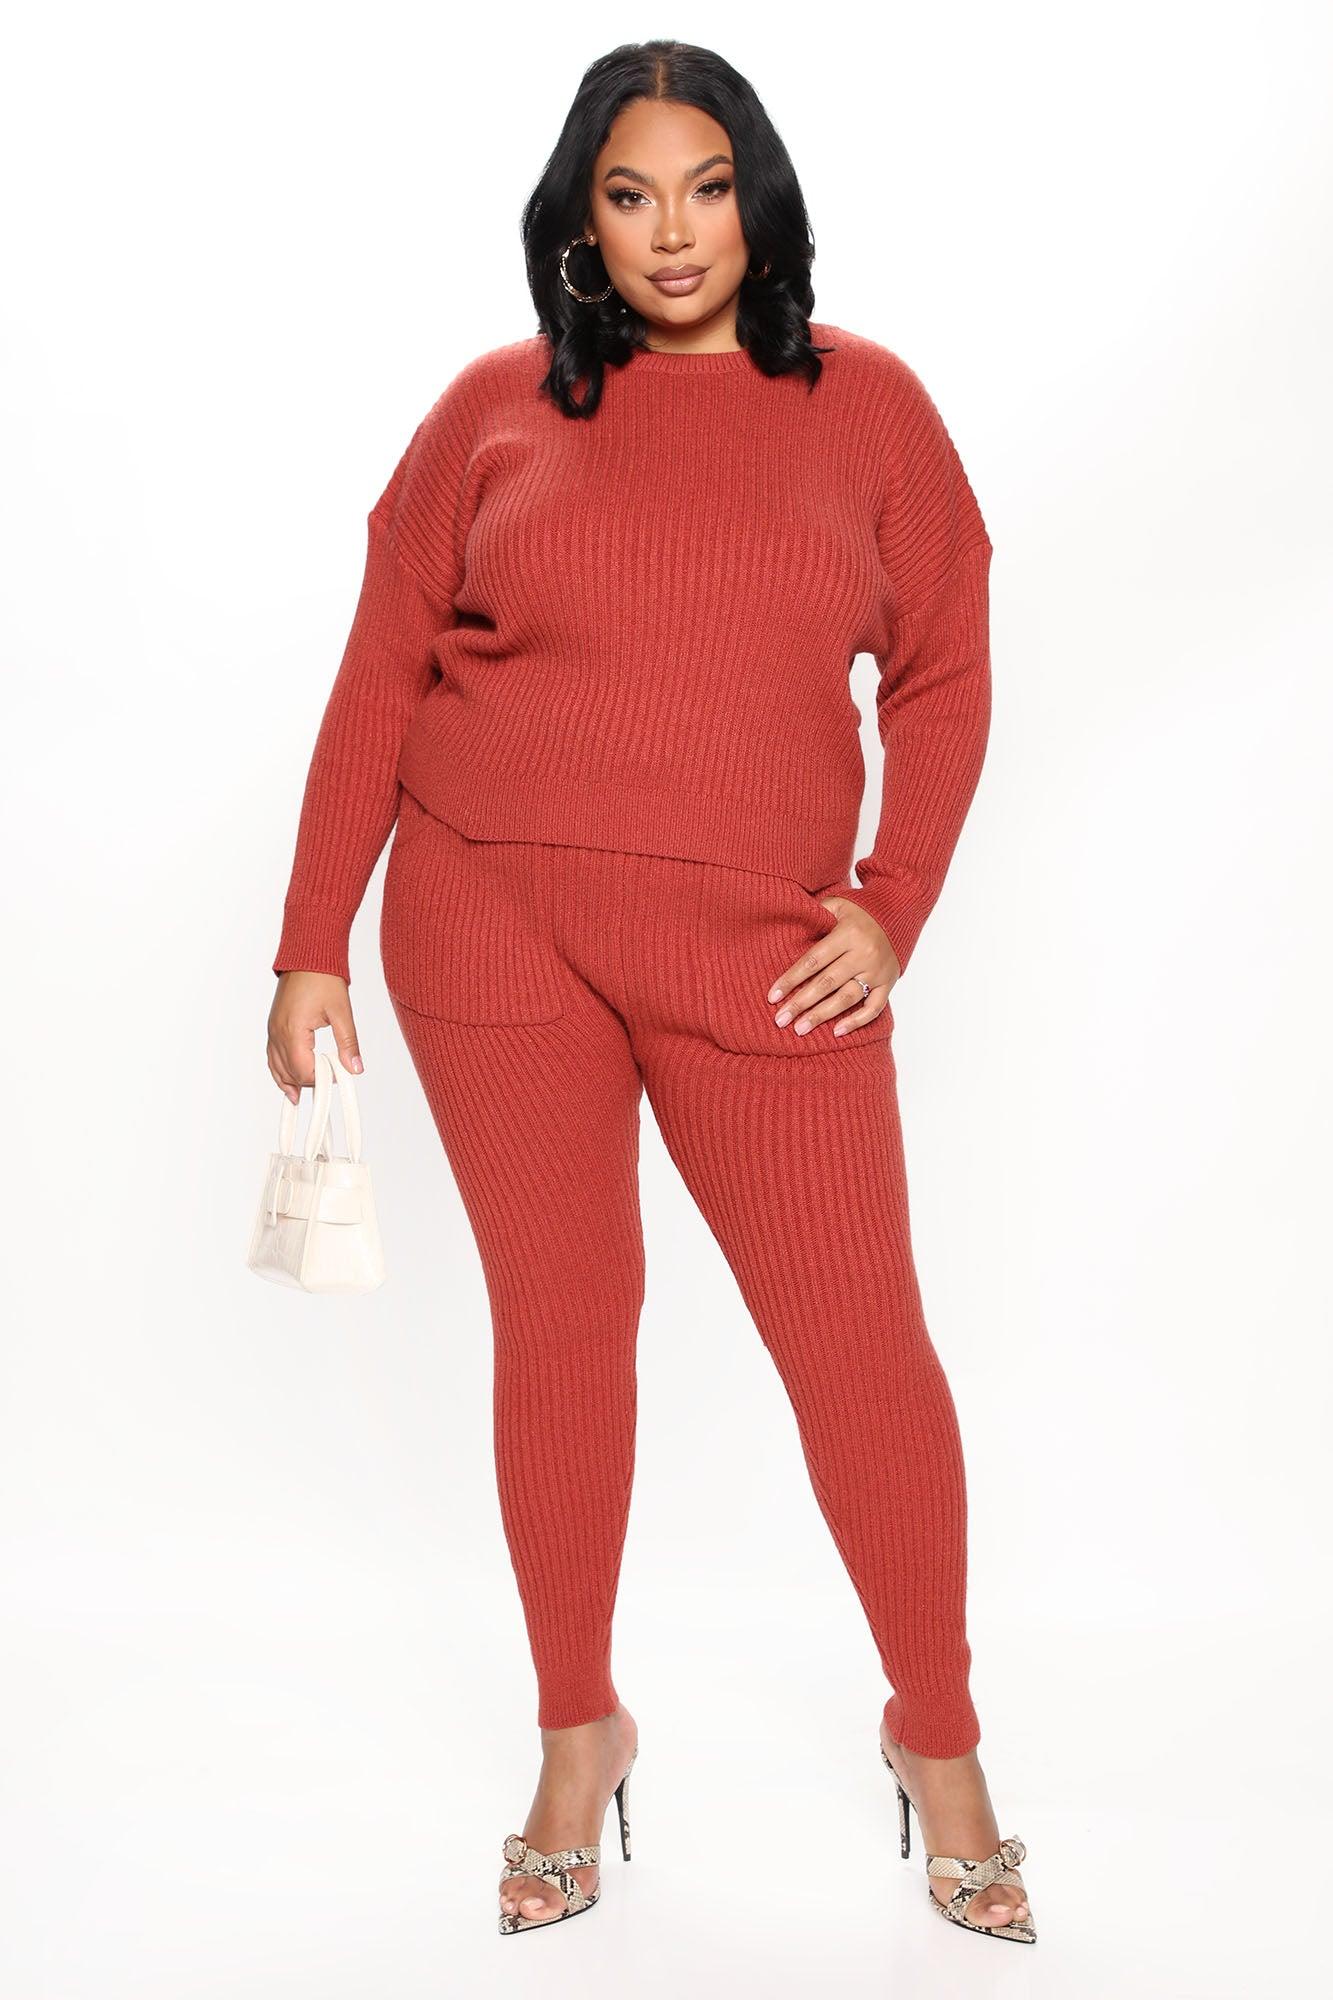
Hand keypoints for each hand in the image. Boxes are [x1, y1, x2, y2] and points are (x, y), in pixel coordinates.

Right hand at [267, 970, 363, 1103]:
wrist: (307, 956)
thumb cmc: (323, 978)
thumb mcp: (341, 1012)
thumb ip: (348, 1042)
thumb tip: (355, 1068)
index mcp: (293, 1030)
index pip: (302, 1069)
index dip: (320, 1079)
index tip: (337, 1078)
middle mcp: (278, 1032)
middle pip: (289, 1071)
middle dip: (307, 1081)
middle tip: (327, 1084)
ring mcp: (273, 1029)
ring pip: (276, 1066)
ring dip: (289, 1081)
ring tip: (299, 1097)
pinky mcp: (274, 1026)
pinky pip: (272, 1055)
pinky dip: (279, 1069)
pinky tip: (287, 1080)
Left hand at [766, 897, 899, 1038]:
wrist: (900, 910)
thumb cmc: (861, 909)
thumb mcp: (837, 904)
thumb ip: (814, 914)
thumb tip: (786, 925)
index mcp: (848, 934)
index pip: (813, 961)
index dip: (791, 979)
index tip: (772, 997)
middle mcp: (864, 954)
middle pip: (826, 983)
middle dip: (800, 1003)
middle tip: (780, 1020)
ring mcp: (878, 971)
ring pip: (846, 998)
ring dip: (822, 1015)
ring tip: (800, 1029)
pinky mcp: (889, 983)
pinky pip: (874, 1008)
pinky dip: (857, 1021)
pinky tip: (836, 1032)